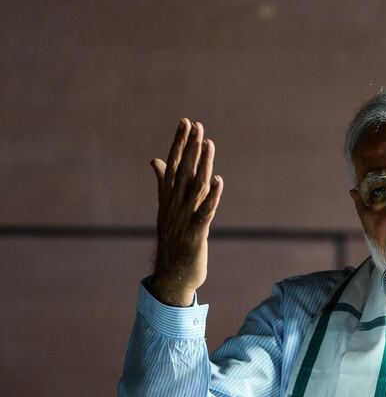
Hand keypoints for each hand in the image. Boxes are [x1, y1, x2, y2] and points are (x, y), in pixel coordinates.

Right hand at [149, 119, 222, 306]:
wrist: (172, 274)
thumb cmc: (173, 239)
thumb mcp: (167, 208)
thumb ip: (163, 182)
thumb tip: (156, 159)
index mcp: (169, 197)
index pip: (174, 164)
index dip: (180, 143)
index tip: (186, 122)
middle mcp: (175, 204)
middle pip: (184, 170)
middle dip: (190, 147)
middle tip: (197, 124)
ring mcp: (185, 218)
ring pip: (195, 187)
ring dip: (203, 165)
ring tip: (209, 144)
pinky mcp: (196, 234)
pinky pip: (204, 213)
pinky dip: (212, 198)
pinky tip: (219, 182)